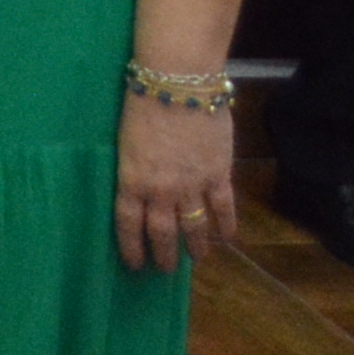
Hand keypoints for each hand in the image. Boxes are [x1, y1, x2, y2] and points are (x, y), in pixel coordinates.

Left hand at [115, 95, 242, 270]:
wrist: (177, 84)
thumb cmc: (142, 103)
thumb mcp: (126, 142)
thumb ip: (134, 169)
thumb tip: (139, 186)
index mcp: (131, 181)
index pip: (129, 225)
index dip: (132, 248)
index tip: (135, 264)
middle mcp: (160, 190)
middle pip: (162, 233)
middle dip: (164, 255)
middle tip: (166, 270)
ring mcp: (192, 185)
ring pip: (194, 227)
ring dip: (196, 246)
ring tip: (197, 259)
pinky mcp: (218, 174)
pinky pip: (223, 208)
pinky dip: (226, 226)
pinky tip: (227, 239)